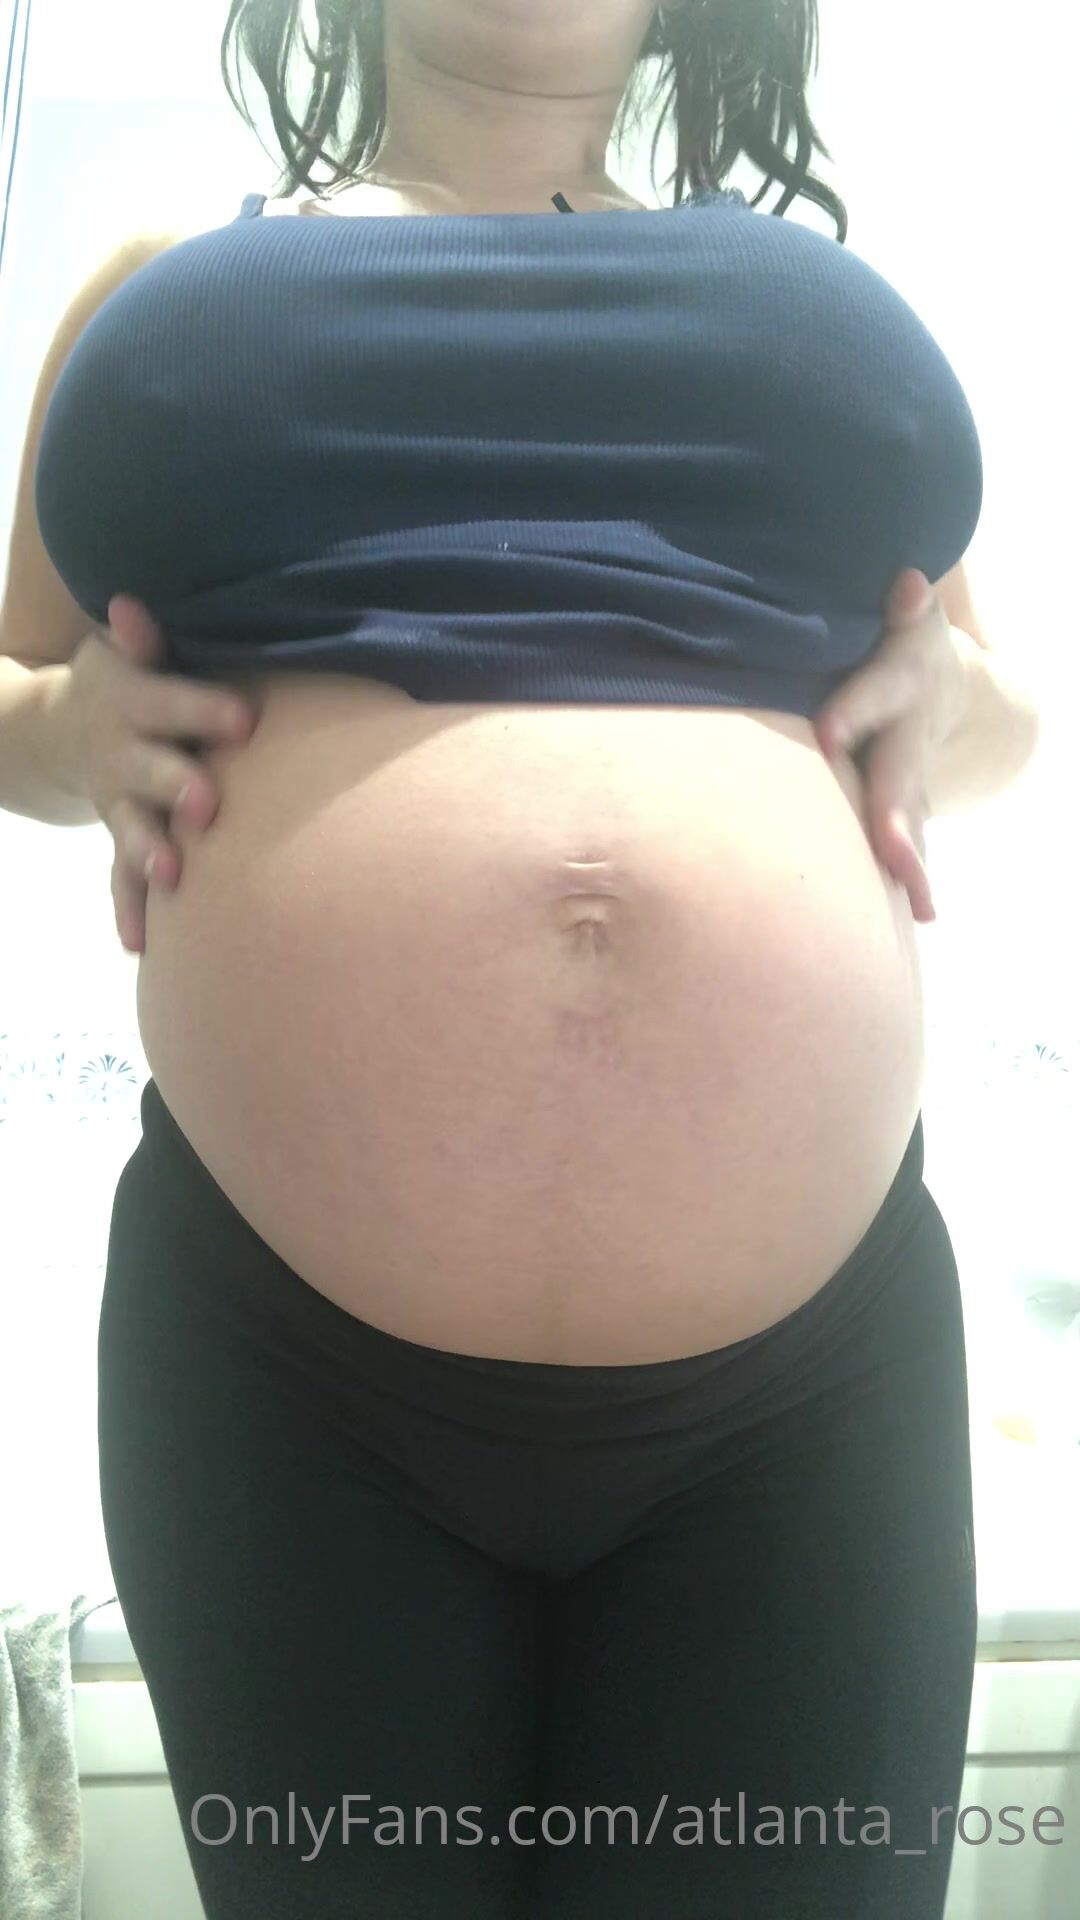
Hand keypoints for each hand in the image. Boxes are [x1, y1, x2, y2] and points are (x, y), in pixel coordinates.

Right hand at [51, 595, 260, 954]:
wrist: (63, 731)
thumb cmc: (124, 683)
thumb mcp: (120, 654)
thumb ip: (137, 640)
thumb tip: (130, 607)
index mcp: (133, 704)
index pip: (170, 703)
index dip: (203, 711)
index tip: (245, 720)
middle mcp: (123, 756)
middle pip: (150, 771)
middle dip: (176, 788)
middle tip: (208, 805)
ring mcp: (119, 803)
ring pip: (133, 829)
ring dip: (149, 851)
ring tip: (169, 876)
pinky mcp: (121, 838)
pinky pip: (121, 877)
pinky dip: (128, 909)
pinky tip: (139, 944)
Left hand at [812, 569, 969, 924]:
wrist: (941, 677)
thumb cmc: (895, 635)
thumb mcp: (903, 614)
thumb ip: (903, 605)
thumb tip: (910, 581)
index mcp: (896, 683)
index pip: (870, 695)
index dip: (852, 713)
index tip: (826, 735)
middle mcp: (909, 734)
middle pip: (899, 778)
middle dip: (895, 819)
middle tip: (893, 855)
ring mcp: (912, 773)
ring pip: (911, 822)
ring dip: (914, 864)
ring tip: (922, 908)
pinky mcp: (908, 801)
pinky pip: (909, 839)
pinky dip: (911, 875)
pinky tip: (917, 913)